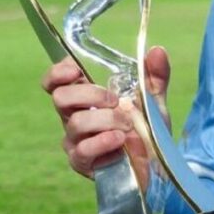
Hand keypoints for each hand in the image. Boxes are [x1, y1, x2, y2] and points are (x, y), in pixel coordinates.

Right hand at [41, 46, 171, 181]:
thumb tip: (157, 50)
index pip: (56, 82)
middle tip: (116, 100)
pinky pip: (83, 150)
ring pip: (76, 123)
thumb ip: (154, 75)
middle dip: (91, 94)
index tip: (75, 69)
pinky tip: (121, 141)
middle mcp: (74, 117)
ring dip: (107, 120)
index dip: (58, 73)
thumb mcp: (154, 99)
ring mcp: (75, 140)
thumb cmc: (147, 128)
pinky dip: (104, 142)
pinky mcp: (81, 162)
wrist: (158, 163)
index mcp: (85, 97)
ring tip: (129, 126)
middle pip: (60, 97)